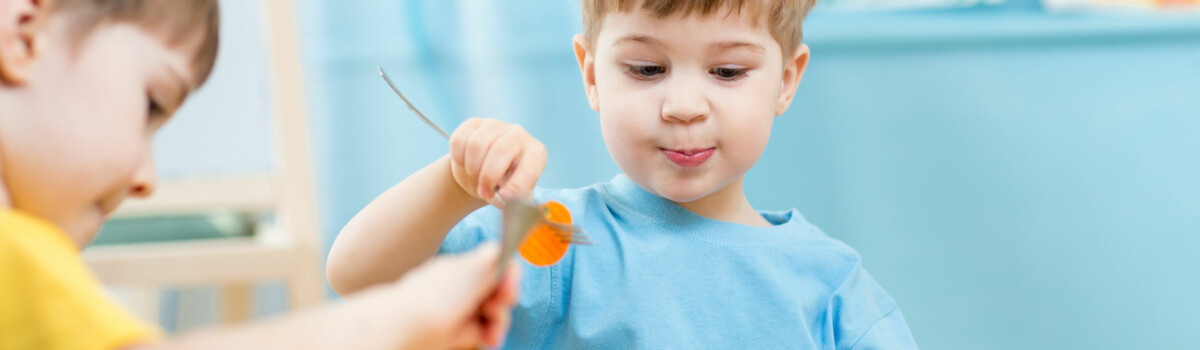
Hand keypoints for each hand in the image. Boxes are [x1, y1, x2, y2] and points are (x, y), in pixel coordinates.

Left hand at [391, 243, 521, 348]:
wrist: (404, 327)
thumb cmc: (439, 296)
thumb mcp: (473, 268)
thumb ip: (495, 256)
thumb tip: (505, 248)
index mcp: (462, 266)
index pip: (495, 266)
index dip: (508, 277)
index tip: (508, 288)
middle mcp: (459, 287)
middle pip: (495, 292)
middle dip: (504, 303)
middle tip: (496, 309)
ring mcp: (456, 311)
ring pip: (490, 315)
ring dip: (498, 322)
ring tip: (492, 333)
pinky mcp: (453, 333)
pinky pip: (479, 332)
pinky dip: (486, 335)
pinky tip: (488, 339)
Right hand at [448, 118, 546, 206]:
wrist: (482, 172)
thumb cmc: (503, 185)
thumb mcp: (514, 196)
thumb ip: (514, 200)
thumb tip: (505, 197)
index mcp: (535, 153)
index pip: (529, 167)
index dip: (516, 184)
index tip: (504, 196)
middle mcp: (518, 134)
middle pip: (502, 149)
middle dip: (489, 176)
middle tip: (484, 192)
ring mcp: (495, 126)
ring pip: (477, 144)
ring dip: (472, 168)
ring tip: (475, 178)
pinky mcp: (474, 124)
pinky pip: (460, 140)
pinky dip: (459, 158)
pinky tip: (465, 164)